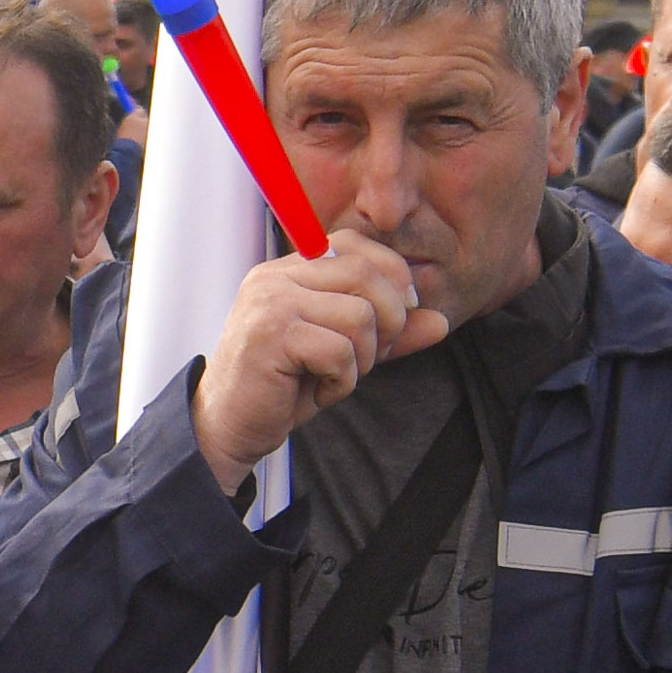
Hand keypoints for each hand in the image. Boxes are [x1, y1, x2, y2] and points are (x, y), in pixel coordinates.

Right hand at [190, 237, 439, 485]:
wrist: (229, 428)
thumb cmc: (283, 387)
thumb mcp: (346, 354)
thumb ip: (389, 333)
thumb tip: (441, 320)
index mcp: (289, 269)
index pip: (355, 244)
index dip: (391, 276)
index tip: (399, 318)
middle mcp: (276, 276)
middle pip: (367, 274)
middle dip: (389, 321)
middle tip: (369, 359)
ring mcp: (270, 302)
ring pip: (360, 315)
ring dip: (364, 358)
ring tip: (337, 376)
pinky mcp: (271, 335)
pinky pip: (340, 351)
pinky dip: (343, 380)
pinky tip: (320, 391)